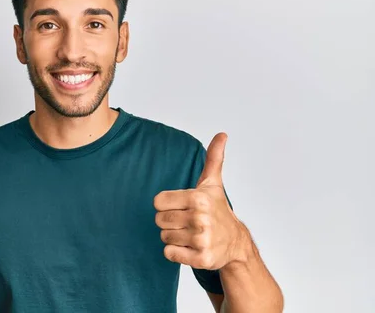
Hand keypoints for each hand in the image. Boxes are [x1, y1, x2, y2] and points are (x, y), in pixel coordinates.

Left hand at [154, 133, 245, 270]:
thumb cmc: (218, 210)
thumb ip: (213, 158)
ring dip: (174, 237)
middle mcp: (200, 218)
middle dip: (169, 222)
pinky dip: (176, 253)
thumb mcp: (213, 184)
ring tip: (190, 234)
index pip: (158, 202)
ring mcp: (201, 239)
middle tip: (186, 222)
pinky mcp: (201, 258)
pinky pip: (170, 254)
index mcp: (198, 198)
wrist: (235, 243)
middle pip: (159, 220)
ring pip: (164, 237)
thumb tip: (222, 134)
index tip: (181, 207)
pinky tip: (190, 247)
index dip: (166, 205)